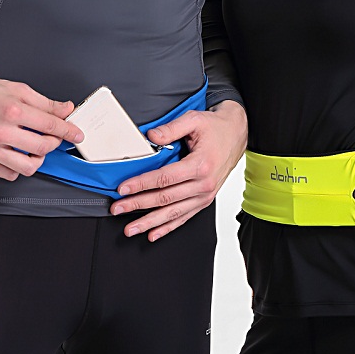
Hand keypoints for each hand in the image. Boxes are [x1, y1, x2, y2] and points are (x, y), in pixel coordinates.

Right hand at [0, 61, 83, 180]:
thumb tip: (65, 109)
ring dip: (38, 159)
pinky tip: (17, 154)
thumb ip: (44, 102)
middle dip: (54, 143)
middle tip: (53, 137)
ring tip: (36, 149)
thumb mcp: (17, 89)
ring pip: (27, 167)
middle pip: (42, 148)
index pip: (51, 125)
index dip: (69, 131)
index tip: (77, 134)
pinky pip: (8, 174)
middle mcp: (1, 131)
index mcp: (13, 110)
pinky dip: (17, 167)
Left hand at [111, 99, 247, 240]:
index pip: (165, 178)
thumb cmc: (215, 128)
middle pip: (165, 198)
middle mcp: (203, 184)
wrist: (236, 135)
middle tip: (118, 208)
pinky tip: (153, 233)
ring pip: (172, 213)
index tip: (124, 188)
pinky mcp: (204, 200)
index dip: (141, 184)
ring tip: (131, 228)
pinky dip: (167, 228)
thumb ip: (171, 128)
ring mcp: (205, 195)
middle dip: (138, 205)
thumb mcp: (194, 120)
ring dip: (149, 222)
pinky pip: (184, 217)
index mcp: (200, 165)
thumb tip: (151, 137)